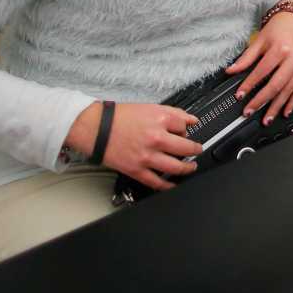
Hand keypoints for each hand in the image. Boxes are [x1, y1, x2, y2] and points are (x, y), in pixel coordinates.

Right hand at [65, 101, 201, 191]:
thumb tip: (191, 120)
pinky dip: (168, 185)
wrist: (95, 129)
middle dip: (195, 150)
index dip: (186, 129)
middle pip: (186, 148)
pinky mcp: (137, 170)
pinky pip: (157, 182)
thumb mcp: (149, 107)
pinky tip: (173, 184)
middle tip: (197, 150)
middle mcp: (156, 139)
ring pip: (176, 167)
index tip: (186, 132)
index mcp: (160, 121)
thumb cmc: (118, 118)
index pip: (185, 127)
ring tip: (191, 167)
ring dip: (187, 168)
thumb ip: (173, 113)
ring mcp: (147, 156)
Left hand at [227, 9, 292, 125]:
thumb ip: (246, 58)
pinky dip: (292, 102)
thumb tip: (231, 71)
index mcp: (280, 49)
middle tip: (250, 111)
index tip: (240, 96)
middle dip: (262, 101)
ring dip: (277, 106)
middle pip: (276, 85)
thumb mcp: (260, 40)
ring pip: (289, 91)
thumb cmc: (278, 29)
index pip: (261, 72)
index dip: (249, 85)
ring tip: (267, 118)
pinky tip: (285, 111)